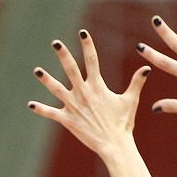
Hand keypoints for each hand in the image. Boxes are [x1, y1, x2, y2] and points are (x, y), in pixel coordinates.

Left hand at [28, 31, 150, 155]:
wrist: (114, 145)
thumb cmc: (123, 123)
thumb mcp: (130, 100)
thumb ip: (136, 82)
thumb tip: (147, 67)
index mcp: (98, 86)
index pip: (92, 60)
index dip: (87, 45)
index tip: (83, 32)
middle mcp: (84, 93)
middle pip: (71, 69)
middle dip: (63, 55)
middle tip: (56, 42)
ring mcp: (74, 106)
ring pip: (56, 89)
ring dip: (46, 79)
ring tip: (37, 70)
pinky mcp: (67, 119)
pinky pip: (51, 113)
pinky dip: (41, 109)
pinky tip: (30, 105)